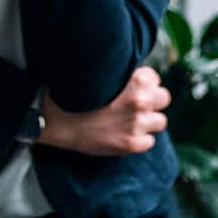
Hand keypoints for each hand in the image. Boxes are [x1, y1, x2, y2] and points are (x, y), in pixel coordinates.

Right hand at [36, 67, 169, 156]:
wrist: (53, 120)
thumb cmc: (72, 93)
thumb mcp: (97, 73)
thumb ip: (120, 73)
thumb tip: (133, 75)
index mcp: (135, 80)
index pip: (155, 78)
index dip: (144, 83)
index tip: (134, 87)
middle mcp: (140, 101)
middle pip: (164, 98)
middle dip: (152, 101)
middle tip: (135, 104)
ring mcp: (136, 124)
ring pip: (160, 122)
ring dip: (148, 121)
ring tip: (129, 120)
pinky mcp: (131, 144)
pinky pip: (149, 141)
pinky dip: (139, 139)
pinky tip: (123, 134)